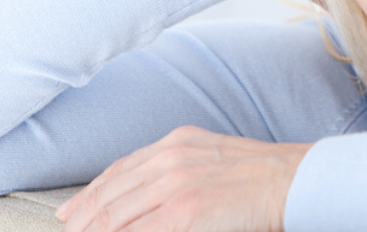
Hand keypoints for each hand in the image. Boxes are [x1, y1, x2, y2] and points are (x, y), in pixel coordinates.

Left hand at [56, 125, 311, 231]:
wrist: (295, 180)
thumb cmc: (265, 175)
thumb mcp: (214, 158)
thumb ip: (181, 171)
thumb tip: (155, 196)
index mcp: (177, 143)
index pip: (120, 170)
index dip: (90, 195)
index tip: (71, 214)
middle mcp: (170, 159)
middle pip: (110, 194)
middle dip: (83, 220)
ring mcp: (175, 185)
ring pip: (115, 216)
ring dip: (93, 231)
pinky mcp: (184, 213)